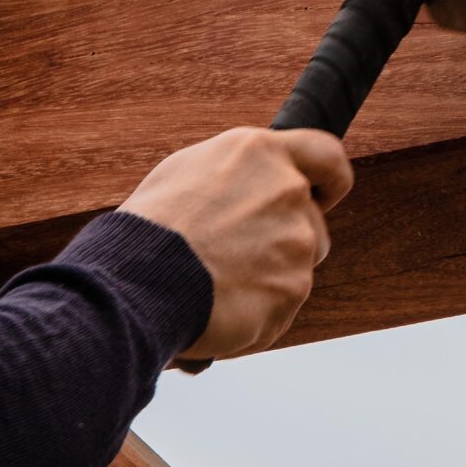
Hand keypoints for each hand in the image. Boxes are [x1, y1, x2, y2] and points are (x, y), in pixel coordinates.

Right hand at [120, 127, 353, 360]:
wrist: (136, 280)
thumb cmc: (148, 228)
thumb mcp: (188, 172)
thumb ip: (239, 175)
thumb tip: (251, 190)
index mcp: (261, 152)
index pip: (327, 156)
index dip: (329, 181)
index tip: (323, 197)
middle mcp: (288, 190)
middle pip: (312, 223)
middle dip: (284, 243)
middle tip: (235, 260)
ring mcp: (296, 239)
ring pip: (298, 266)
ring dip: (270, 278)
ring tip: (217, 285)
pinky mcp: (293, 287)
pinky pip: (283, 305)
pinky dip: (258, 314)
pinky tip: (220, 310)